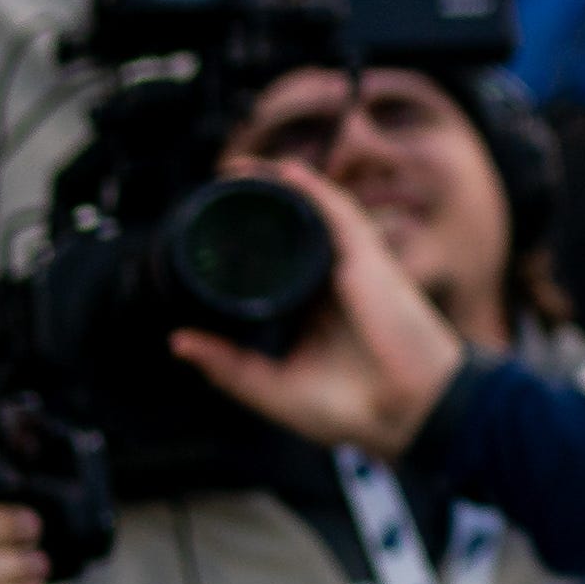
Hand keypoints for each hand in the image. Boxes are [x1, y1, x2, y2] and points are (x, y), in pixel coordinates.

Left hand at [166, 167, 462, 456]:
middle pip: (287, 234)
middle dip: (254, 209)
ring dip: (273, 188)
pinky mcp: (368, 258)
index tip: (204, 237)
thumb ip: (227, 367)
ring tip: (235, 173)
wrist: (407, 412)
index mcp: (309, 314)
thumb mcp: (273, 389)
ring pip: (309, 215)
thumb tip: (177, 340)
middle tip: (212, 195)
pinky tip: (283, 171)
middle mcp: (328, 284)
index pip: (271, 269)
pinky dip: (310, 188)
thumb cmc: (352, 409)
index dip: (243, 249)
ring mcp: (348, 268)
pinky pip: (336, 211)